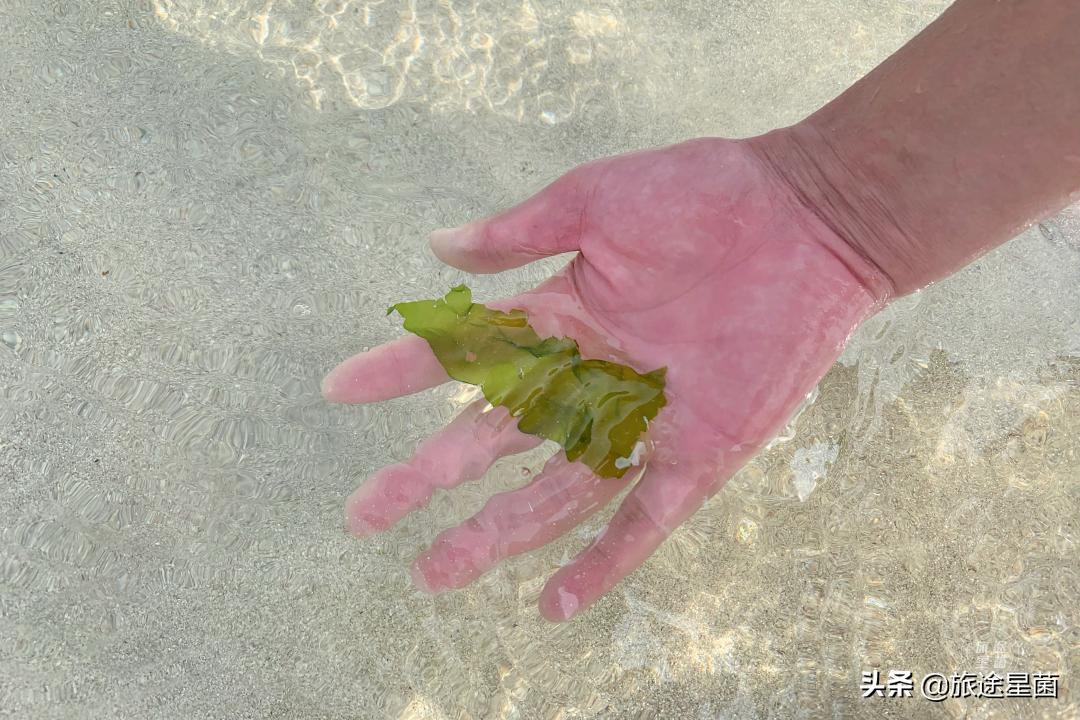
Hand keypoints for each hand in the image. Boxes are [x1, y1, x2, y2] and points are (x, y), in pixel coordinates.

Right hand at [322, 136, 890, 620]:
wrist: (807, 218)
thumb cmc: (702, 194)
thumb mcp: (596, 200)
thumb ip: (519, 231)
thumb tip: (435, 247)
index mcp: (559, 318)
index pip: (462, 353)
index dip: (400, 372)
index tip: (338, 389)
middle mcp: (589, 380)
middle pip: (492, 440)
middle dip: (426, 477)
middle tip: (364, 514)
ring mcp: (641, 422)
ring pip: (552, 493)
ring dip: (494, 534)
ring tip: (433, 571)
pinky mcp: (698, 453)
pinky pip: (644, 519)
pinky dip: (603, 563)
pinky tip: (554, 605)